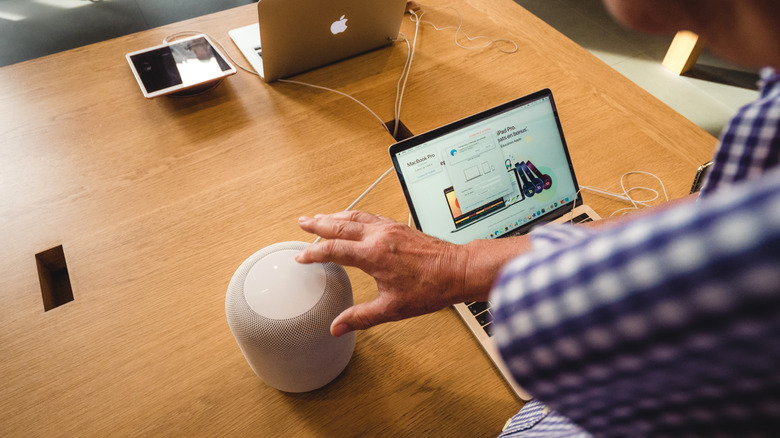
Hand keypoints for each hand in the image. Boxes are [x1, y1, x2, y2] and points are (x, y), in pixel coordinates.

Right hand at [296, 211, 471, 336]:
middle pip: (340, 225)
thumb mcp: (392, 308)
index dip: (314, 253)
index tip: (301, 256)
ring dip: (335, 216)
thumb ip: (361, 317)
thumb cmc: (431, 288)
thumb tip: (337, 327)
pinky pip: (370, 217)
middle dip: (318, 224)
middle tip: (302, 222)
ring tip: (320, 217)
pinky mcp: (399, 227)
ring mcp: (390, 229)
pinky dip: (354, 216)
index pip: (334, 249)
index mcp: (373, 255)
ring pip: (355, 217)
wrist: (458, 270)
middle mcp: (379, 236)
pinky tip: (353, 219)